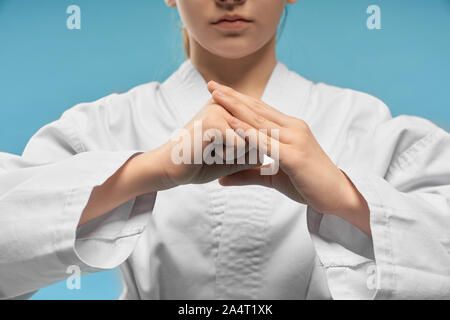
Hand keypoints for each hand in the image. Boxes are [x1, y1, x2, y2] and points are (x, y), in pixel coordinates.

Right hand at [154, 98, 261, 187]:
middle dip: (242, 155)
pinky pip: (240, 146)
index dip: (248, 152)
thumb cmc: (201, 163)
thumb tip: (273, 152)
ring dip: (234, 156)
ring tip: (212, 152)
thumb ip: (254, 152)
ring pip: (251, 142)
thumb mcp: (234, 158)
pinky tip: (207, 152)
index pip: (261, 132)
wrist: (170, 169)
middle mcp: (228, 104)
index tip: (220, 152)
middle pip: (258, 137)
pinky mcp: (214, 119)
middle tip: (216, 153)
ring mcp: (221, 108)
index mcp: (232, 109)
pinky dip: (226, 157)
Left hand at [207, 81, 370, 234]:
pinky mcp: (295, 156)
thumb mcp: (273, 177)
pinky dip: (248, 132)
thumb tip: (221, 179)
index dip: (239, 99)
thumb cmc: (308, 184)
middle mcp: (293, 128)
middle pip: (257, 109)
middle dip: (232, 96)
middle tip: (210, 84)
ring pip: (260, 121)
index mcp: (290, 129)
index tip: (218, 91)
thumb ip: (248, 174)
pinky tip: (232, 123)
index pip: (260, 110)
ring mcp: (295, 140)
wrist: (337, 197)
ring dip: (236, 107)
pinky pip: (267, 142)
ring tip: (215, 96)